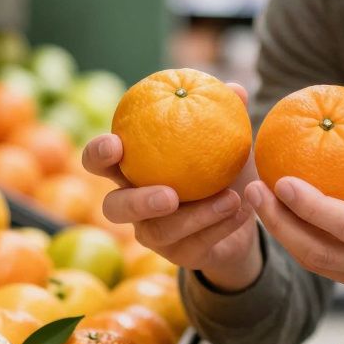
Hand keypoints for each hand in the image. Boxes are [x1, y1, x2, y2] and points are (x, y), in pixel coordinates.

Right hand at [82, 83, 262, 291]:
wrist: (240, 216)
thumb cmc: (221, 167)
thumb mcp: (226, 141)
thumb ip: (226, 114)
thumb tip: (234, 88)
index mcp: (132, 169)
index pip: (99, 161)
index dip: (98, 154)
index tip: (116, 143)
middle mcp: (132, 204)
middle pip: (113, 208)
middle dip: (137, 202)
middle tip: (170, 194)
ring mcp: (152, 234)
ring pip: (159, 231)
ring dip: (197, 215)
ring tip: (231, 198)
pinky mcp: (179, 256)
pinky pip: (194, 246)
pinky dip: (221, 226)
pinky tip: (244, 210)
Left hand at [244, 92, 343, 311]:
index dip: (313, 208)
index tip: (283, 181)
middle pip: (323, 254)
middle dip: (281, 225)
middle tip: (253, 190)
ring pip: (320, 266)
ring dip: (284, 236)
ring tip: (259, 201)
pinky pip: (329, 269)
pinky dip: (302, 244)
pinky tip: (284, 217)